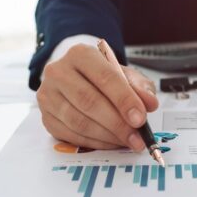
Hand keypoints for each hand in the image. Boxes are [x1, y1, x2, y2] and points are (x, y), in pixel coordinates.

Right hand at [36, 43, 157, 150]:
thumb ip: (140, 87)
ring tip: (127, 140)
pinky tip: (111, 142)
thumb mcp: (125, 75)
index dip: (124, 100)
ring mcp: (48, 95)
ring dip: (108, 136)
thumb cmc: (103, 76)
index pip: (105, 78)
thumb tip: (150, 103)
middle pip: (89, 101)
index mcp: (81, 54)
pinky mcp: (46, 117)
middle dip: (117, 123)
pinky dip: (95, 142)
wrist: (78, 78)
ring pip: (79, 121)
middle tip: (137, 136)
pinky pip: (71, 135)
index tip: (140, 118)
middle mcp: (59, 72)